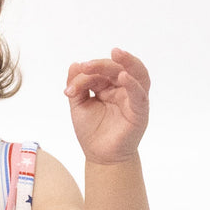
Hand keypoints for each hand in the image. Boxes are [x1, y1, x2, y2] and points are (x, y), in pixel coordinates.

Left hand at [65, 47, 150, 164]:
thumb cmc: (91, 131)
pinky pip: (139, 94)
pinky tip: (123, 77)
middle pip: (117, 68)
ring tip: (116, 53)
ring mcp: (133, 98)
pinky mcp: (140, 110)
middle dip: (101, 65)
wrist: (100, 156)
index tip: (69, 89)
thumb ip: (77, 86)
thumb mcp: (79, 105)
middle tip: (86, 66)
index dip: (84, 75)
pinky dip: (133, 84)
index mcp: (108, 86)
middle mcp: (123, 89)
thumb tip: (74, 64)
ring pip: (136, 74)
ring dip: (127, 62)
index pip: (99, 72)